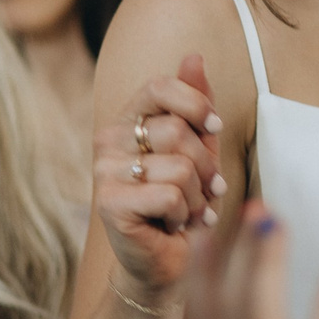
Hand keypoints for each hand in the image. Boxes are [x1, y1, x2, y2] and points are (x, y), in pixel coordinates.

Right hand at [96, 54, 224, 299]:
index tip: (214, 128)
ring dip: (196, 197)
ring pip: (179, 167)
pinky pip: (168, 195)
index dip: (195, 105)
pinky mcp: (109, 203)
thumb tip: (193, 56)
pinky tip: (173, 226)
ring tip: (187, 211)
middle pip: (176, 131)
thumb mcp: (197, 150)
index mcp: (128, 120)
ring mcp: (104, 172)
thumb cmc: (182, 204)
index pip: (159, 87)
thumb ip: (194, 105)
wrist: (165, 262)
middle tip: (203, 190)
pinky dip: (182, 215)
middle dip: (205, 166)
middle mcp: (108, 141)